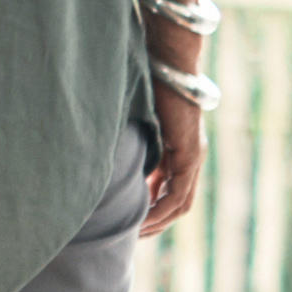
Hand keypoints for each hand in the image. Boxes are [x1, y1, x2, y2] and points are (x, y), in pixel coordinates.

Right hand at [138, 8, 210, 229]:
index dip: (151, 207)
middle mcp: (190, 152)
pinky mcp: (190, 152)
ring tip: (134, 233)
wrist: (165, 56)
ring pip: (180, 202)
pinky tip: (142, 219)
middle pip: (178, 201)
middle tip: (131, 235)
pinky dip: (161, 209)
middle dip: (155, 221)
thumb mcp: (130, 115)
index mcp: (178, 143)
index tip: (129, 220)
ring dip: (158, 220)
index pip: (169, 186)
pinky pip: (178, 194)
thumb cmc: (144, 75)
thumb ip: (125, 136)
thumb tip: (97, 145)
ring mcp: (193, 153)